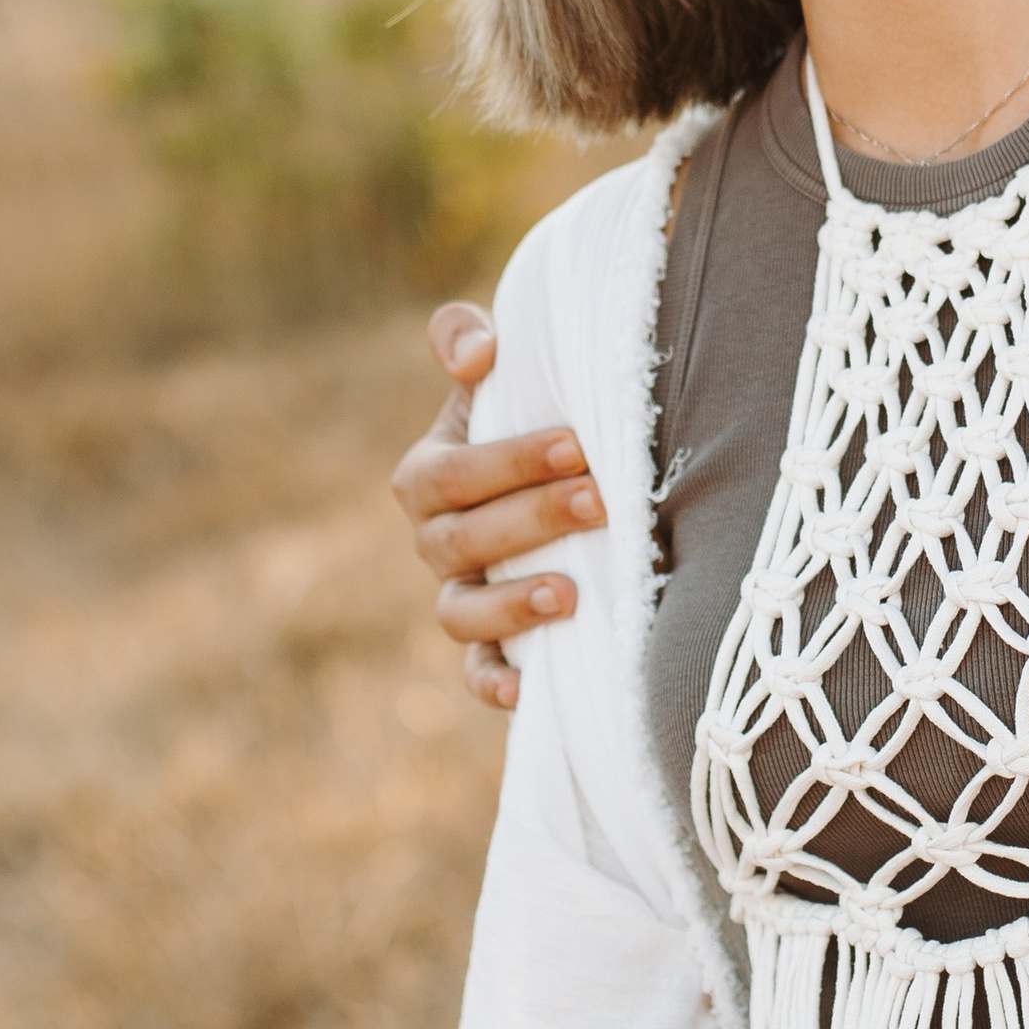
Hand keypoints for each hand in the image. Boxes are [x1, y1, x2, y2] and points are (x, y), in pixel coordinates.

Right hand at [390, 305, 604, 711]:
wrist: (570, 474)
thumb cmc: (536, 414)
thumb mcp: (505, 369)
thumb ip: (466, 338)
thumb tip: (476, 351)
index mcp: (429, 476)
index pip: (450, 474)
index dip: (508, 462)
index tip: (579, 444)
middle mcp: (436, 542)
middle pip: (462, 541)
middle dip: (531, 520)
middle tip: (599, 500)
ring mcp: (461, 597)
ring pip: (461, 613)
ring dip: (510, 607)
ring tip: (569, 594)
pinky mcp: (492, 648)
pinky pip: (478, 675)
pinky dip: (494, 685)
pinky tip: (528, 690)